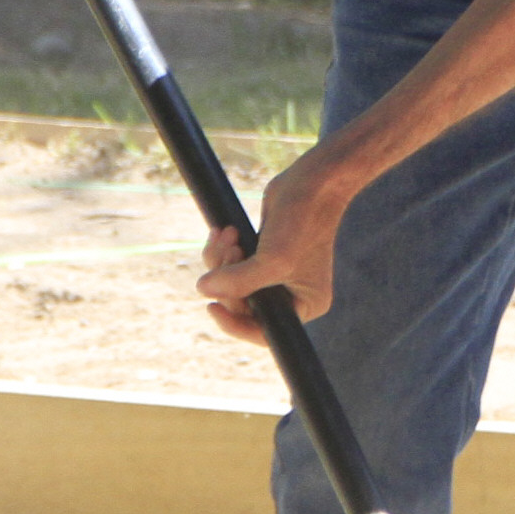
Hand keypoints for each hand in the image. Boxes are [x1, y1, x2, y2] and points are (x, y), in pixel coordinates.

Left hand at [194, 156, 341, 342]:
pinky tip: (224, 231)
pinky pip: (230, 265)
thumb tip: (202, 290)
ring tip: (228, 236)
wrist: (311, 182)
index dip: (234, 323)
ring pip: (231, 283)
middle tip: (230, 251)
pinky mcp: (261, 255)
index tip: (212, 307)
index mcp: (304, 305)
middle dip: (227, 280)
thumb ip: (239, 281)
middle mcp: (290, 295)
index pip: (263, 330)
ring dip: (221, 261)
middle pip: (242, 305)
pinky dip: (221, 250)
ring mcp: (274, 275)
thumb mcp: (273, 260)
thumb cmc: (303, 222)